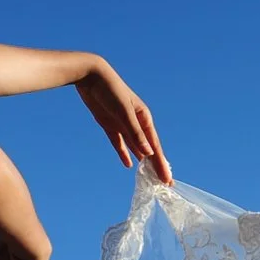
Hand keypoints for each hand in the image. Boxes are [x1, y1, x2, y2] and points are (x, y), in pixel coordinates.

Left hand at [75, 59, 171, 183]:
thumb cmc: (111, 90)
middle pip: (148, 150)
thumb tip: (147, 153)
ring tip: (150, 176)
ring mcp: (123, 125)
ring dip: (143, 162)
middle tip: (164, 183)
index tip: (167, 179)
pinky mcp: (110, 125)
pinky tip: (128, 165)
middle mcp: (136, 123)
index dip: (161, 164)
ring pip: (136, 148)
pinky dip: (124, 154)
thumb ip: (135, 133)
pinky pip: (119, 144)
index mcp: (144, 119)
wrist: (92, 76)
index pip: (155, 147)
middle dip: (156, 166)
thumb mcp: (124, 112)